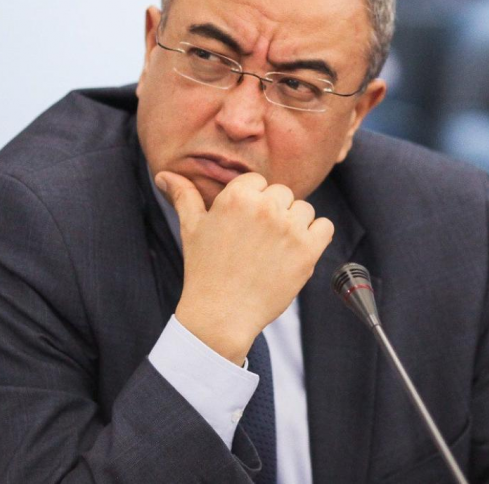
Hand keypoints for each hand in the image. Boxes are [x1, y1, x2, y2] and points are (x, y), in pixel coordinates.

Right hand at [155, 171, 333, 364]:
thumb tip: (164, 175)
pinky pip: (324, 227)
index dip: (252, 202)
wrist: (222, 314)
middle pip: (282, 194)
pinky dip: (315, 237)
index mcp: (238, 196)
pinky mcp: (308, 250)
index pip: (258, 182)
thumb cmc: (205, 269)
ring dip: (294, 224)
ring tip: (274, 249)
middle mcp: (265, 207)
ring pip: (304, 209)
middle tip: (257, 241)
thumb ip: (184, 195)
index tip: (244, 225)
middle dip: (273, 213)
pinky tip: (296, 251)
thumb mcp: (192, 228)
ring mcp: (289, 228)